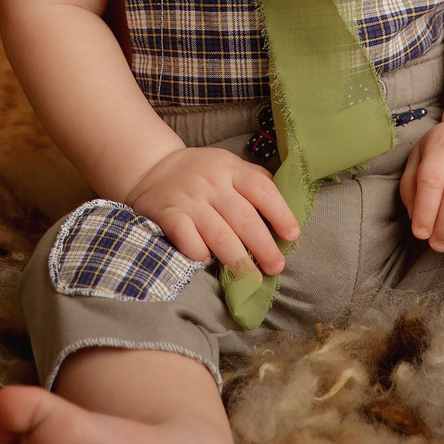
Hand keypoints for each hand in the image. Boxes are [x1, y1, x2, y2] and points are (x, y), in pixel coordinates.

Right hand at [123, 145, 300, 277]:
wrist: (151, 168)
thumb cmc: (200, 172)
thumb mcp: (228, 165)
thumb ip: (254, 180)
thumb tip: (288, 206)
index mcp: (230, 168)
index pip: (262, 189)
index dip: (280, 213)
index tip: (292, 235)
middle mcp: (212, 183)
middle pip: (244, 218)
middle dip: (264, 246)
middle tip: (276, 267)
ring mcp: (189, 200)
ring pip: (219, 235)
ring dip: (239, 260)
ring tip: (252, 278)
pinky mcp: (169, 216)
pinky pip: (189, 241)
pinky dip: (201, 254)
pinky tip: (208, 261)